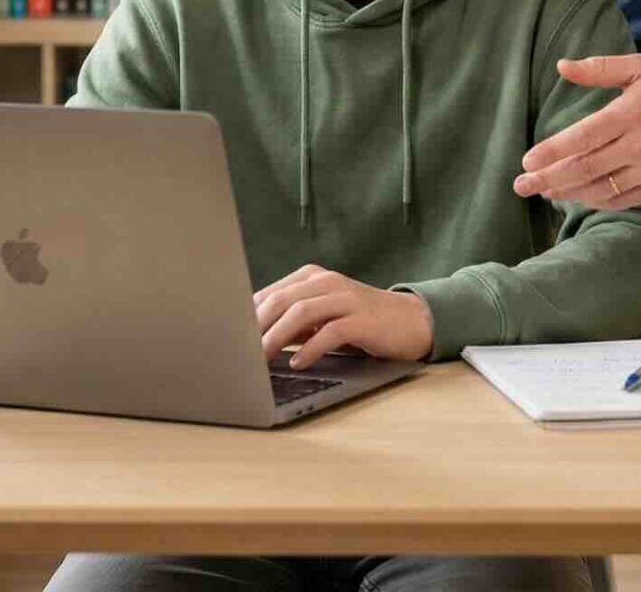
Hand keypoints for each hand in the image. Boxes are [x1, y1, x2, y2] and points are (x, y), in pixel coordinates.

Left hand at [252, 265, 434, 369]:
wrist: (410, 321)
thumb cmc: (359, 321)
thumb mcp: (323, 315)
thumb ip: (293, 321)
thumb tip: (253, 339)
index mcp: (312, 277)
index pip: (270, 294)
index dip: (247, 316)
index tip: (230, 338)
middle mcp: (327, 282)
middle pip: (281, 300)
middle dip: (256, 327)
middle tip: (239, 351)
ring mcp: (345, 298)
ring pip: (300, 313)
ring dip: (276, 337)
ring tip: (261, 359)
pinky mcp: (362, 319)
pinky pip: (330, 332)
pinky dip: (310, 348)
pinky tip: (298, 363)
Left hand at [513, 54, 640, 208]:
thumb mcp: (640, 67)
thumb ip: (599, 69)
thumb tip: (561, 67)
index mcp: (631, 114)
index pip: (583, 137)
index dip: (552, 151)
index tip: (526, 160)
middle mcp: (639, 145)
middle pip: (584, 168)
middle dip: (548, 179)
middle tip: (520, 185)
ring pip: (600, 188)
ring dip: (567, 193)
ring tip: (543, 192)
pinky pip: (622, 199)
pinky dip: (596, 201)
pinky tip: (576, 197)